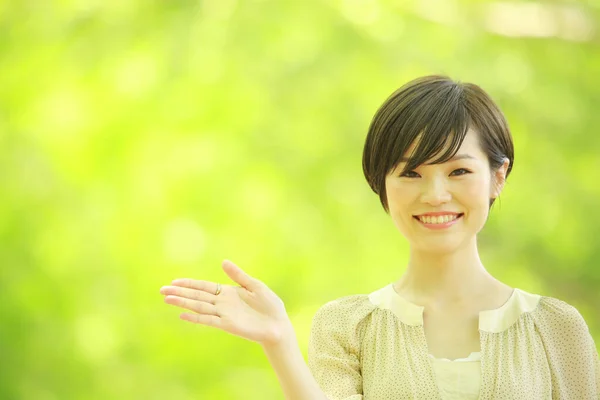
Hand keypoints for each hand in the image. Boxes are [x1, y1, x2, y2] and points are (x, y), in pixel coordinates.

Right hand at [160, 260, 293, 345]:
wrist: (278, 325)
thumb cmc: (269, 305)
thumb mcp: (255, 285)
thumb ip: (238, 275)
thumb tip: (223, 261)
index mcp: (228, 292)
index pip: (204, 287)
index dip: (189, 284)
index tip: (174, 282)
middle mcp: (222, 303)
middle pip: (197, 296)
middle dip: (180, 293)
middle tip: (162, 290)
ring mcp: (224, 314)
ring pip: (199, 307)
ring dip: (183, 303)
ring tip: (167, 299)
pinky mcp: (228, 325)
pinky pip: (209, 320)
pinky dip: (196, 317)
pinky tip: (183, 314)